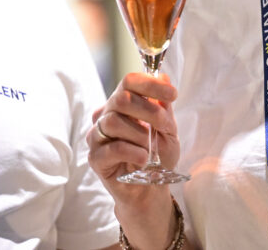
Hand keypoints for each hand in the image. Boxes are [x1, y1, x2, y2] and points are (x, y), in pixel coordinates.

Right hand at [87, 72, 180, 247]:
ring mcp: (98, 136)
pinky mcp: (95, 158)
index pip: (129, 81)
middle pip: (120, 98)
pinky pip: (111, 148)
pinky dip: (132, 152)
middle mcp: (106, 116)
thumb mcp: (168, 130)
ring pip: (113, 122)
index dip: (150, 84)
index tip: (172, 94)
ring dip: (140, 134)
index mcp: (123, 104)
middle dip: (148, 110)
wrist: (149, 190)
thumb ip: (164, 106)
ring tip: (151, 148)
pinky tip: (144, 159)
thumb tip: (163, 76)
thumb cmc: (157, 157)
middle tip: (164, 125)